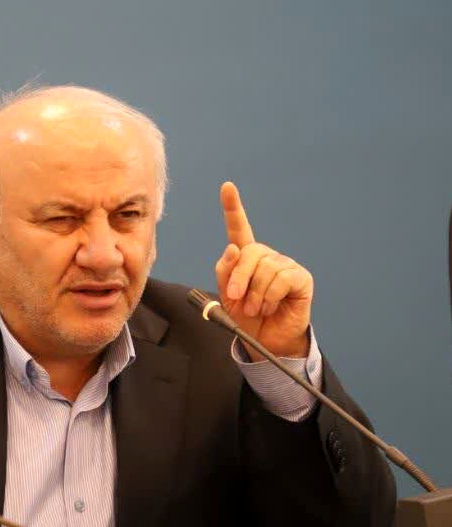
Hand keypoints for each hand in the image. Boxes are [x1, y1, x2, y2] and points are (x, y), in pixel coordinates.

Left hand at [214, 182, 312, 358]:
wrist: (265, 340)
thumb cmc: (247, 316)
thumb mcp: (228, 296)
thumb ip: (226, 273)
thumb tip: (233, 249)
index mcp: (246, 258)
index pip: (239, 229)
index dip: (232, 208)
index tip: (227, 187)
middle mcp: (266, 257)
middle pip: (249, 253)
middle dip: (239, 279)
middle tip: (237, 300)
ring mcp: (285, 265)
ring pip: (264, 270)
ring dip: (255, 295)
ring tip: (257, 309)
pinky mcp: (300, 277)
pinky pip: (280, 279)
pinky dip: (270, 297)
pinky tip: (272, 306)